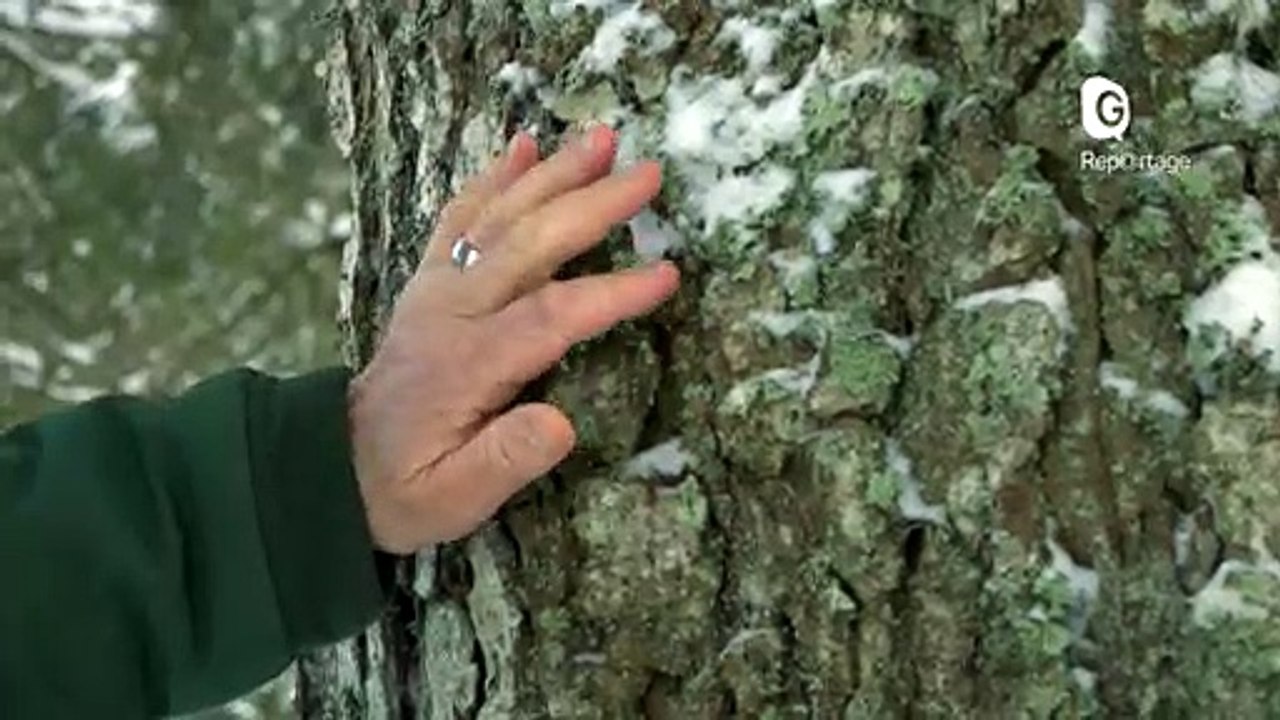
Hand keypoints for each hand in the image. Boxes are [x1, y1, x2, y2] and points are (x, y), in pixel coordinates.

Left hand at [347, 125, 679, 553]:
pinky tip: (522, 146)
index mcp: (467, 366)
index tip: (666, 273)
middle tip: (648, 173)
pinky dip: (492, 178)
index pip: (549, 317)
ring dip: (550, 174)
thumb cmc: (408, 487)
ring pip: (497, 219)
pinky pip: (460, 219)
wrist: (335, 467)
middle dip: (590, 205)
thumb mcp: (455, 499)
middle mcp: (451, 313)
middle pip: (527, 245)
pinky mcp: (429, 282)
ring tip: (602, 137)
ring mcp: (436, 290)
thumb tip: (562, 425)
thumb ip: (506, 460)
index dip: (609, 293)